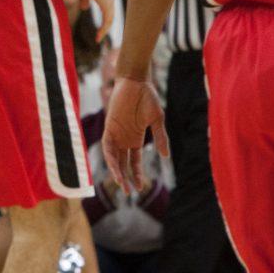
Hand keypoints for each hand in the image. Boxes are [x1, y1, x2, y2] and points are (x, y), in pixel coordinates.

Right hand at [75, 0, 115, 41]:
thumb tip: (84, 8)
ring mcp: (110, 2)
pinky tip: (98, 36)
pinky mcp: (107, 6)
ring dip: (104, 30)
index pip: (108, 10)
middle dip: (105, 27)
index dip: (104, 19)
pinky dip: (104, 30)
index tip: (99, 27)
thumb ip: (85, 0)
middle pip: (110, 16)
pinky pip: (107, 22)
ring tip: (98, 39)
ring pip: (110, 20)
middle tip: (99, 36)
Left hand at [103, 77, 169, 192]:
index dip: (137, 175)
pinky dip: (110, 157)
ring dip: (117, 171)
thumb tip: (165, 157)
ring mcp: (116, 133)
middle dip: (126, 178)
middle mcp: (124, 138)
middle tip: (130, 192)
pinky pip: (107, 145)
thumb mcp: (157, 120)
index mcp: (136, 138)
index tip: (141, 187)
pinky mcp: (109, 126)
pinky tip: (115, 168)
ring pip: (114, 158)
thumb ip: (160, 138)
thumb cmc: (147, 97)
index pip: (134, 162)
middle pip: (123, 163)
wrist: (136, 81)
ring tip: (122, 184)